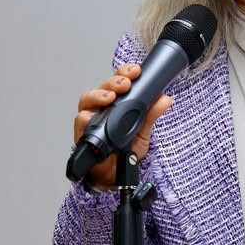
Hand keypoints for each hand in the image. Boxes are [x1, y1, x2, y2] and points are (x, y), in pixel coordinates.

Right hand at [73, 63, 173, 188]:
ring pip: (88, 100)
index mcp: (117, 103)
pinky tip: (91, 116)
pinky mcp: (82, 133)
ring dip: (98, 95)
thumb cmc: (126, 150)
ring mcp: (91, 119)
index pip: (118, 81)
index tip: (136, 70)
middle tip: (125, 83)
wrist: (116, 174)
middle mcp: (102, 108)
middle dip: (114, 81)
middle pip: (103, 87)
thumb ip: (152, 114)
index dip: (125, 72)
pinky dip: (84, 118)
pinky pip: (80, 122)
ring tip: (110, 97)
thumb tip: (165, 99)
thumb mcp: (143, 131)